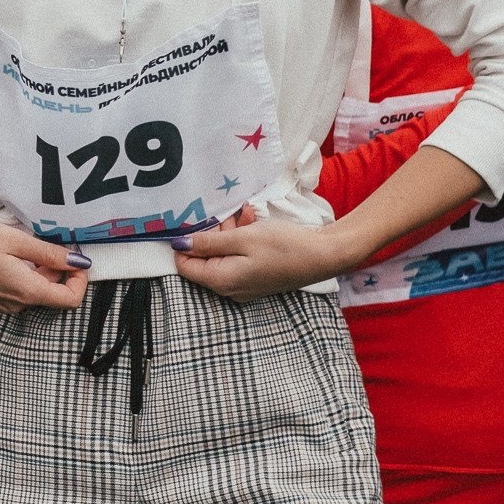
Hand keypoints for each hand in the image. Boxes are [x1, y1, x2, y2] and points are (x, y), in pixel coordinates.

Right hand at [0, 213, 84, 314]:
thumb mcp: (15, 240)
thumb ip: (50, 253)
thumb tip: (80, 261)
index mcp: (26, 291)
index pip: (70, 299)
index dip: (80, 280)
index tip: (75, 258)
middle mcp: (16, 305)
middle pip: (52, 293)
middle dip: (57, 271)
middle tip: (45, 243)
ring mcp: (2, 306)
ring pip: (34, 292)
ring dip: (38, 272)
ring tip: (23, 247)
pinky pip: (17, 293)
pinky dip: (21, 277)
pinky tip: (7, 257)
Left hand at [175, 206, 350, 301]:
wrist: (324, 256)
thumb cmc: (283, 245)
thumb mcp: (242, 238)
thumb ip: (209, 242)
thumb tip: (179, 245)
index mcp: (221, 280)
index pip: (184, 265)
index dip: (185, 242)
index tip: (194, 220)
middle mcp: (229, 288)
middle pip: (204, 259)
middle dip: (212, 233)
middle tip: (228, 214)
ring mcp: (244, 285)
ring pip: (222, 255)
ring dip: (229, 233)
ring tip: (244, 215)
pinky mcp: (256, 278)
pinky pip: (238, 258)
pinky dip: (241, 240)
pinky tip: (252, 223)